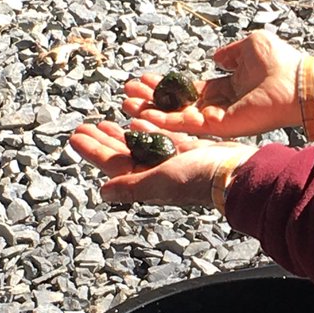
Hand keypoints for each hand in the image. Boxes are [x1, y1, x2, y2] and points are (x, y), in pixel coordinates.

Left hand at [68, 120, 256, 207]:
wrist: (238, 172)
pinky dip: (149, 129)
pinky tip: (140, 119)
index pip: (112, 165)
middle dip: (103, 141)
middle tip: (85, 126)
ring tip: (106, 122)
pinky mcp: (190, 151)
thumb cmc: (200, 178)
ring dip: (122, 134)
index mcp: (147, 182)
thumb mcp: (160, 181)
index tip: (76, 136)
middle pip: (122, 155)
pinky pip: (162, 138)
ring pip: (140, 145)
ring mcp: (174, 162)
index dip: (92, 151)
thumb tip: (102, 193)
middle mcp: (158, 173)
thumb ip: (131, 186)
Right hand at [122, 30, 303, 138]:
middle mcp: (219, 106)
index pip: (188, 90)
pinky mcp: (219, 127)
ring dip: (150, 114)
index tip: (142, 80)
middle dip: (151, 101)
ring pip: (177, 119)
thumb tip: (216, 56)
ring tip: (127, 106)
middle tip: (126, 95)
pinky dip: (163, 123)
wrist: (296, 82)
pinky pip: (185, 127)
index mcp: (226, 88)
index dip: (165, 87)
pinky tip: (142, 117)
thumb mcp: (250, 46)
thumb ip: (230, 52)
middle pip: (177, 106)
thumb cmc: (280, 62)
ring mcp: (218, 118)